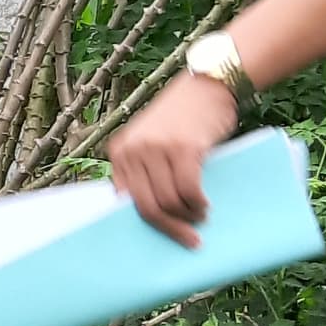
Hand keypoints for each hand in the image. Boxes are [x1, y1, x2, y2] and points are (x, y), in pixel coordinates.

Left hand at [107, 73, 240, 246]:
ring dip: (188, 217)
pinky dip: (198, 204)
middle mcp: (134, 150)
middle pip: (147, 207)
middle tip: (190, 240)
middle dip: (170, 229)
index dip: (147, 223)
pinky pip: (189, 190)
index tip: (163, 237)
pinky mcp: (184, 149)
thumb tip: (152, 214)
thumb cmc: (181, 119)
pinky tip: (205, 205)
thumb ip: (144, 171)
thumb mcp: (150, 141)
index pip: (126, 202)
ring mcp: (157, 149)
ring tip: (200, 216)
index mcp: (119, 152)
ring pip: (170, 202)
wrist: (206, 86)